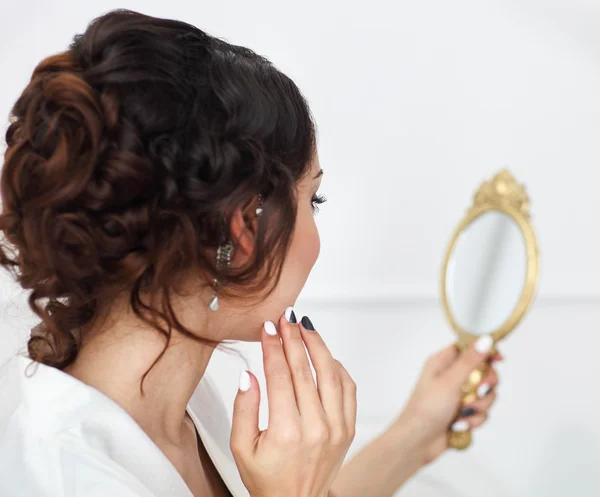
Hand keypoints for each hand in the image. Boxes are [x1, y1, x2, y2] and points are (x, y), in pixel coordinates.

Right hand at [230, 311, 356, 496]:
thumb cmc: (268, 479)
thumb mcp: (241, 448)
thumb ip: (243, 409)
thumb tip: (248, 375)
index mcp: (287, 432)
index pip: (280, 375)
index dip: (273, 347)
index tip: (268, 327)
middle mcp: (316, 427)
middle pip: (305, 369)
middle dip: (294, 338)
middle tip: (286, 318)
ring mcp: (337, 428)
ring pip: (331, 374)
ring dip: (318, 346)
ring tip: (305, 327)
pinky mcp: (348, 429)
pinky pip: (348, 388)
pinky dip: (338, 367)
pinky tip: (324, 355)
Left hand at [391, 336, 499, 464]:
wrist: (417, 442)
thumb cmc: (426, 409)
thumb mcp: (450, 381)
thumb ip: (470, 361)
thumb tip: (485, 340)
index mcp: (442, 362)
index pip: (469, 348)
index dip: (485, 352)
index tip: (498, 360)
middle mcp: (450, 376)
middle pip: (483, 372)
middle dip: (484, 386)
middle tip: (477, 392)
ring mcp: (456, 395)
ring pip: (485, 394)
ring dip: (478, 406)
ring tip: (463, 413)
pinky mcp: (461, 412)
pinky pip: (481, 412)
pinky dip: (474, 420)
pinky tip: (460, 425)